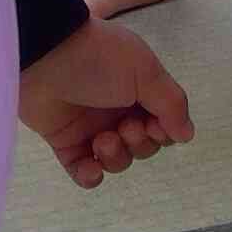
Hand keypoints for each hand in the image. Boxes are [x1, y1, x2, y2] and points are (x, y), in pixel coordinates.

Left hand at [16, 18, 194, 188]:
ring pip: (117, 160)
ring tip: (101, 140)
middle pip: (143, 146)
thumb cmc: (98, 58)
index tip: (156, 125)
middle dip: (139, 144)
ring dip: (116, 157)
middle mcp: (117, 109)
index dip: (164, 133)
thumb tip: (187, 135)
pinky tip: (91, 167)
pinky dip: (90, 175)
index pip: (163, 124)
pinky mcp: (65, 141)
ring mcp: (90, 127)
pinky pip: (83, 170)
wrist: (44, 56)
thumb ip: (171, 103)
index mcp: (139, 89)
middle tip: (125, 128)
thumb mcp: (145, 71)